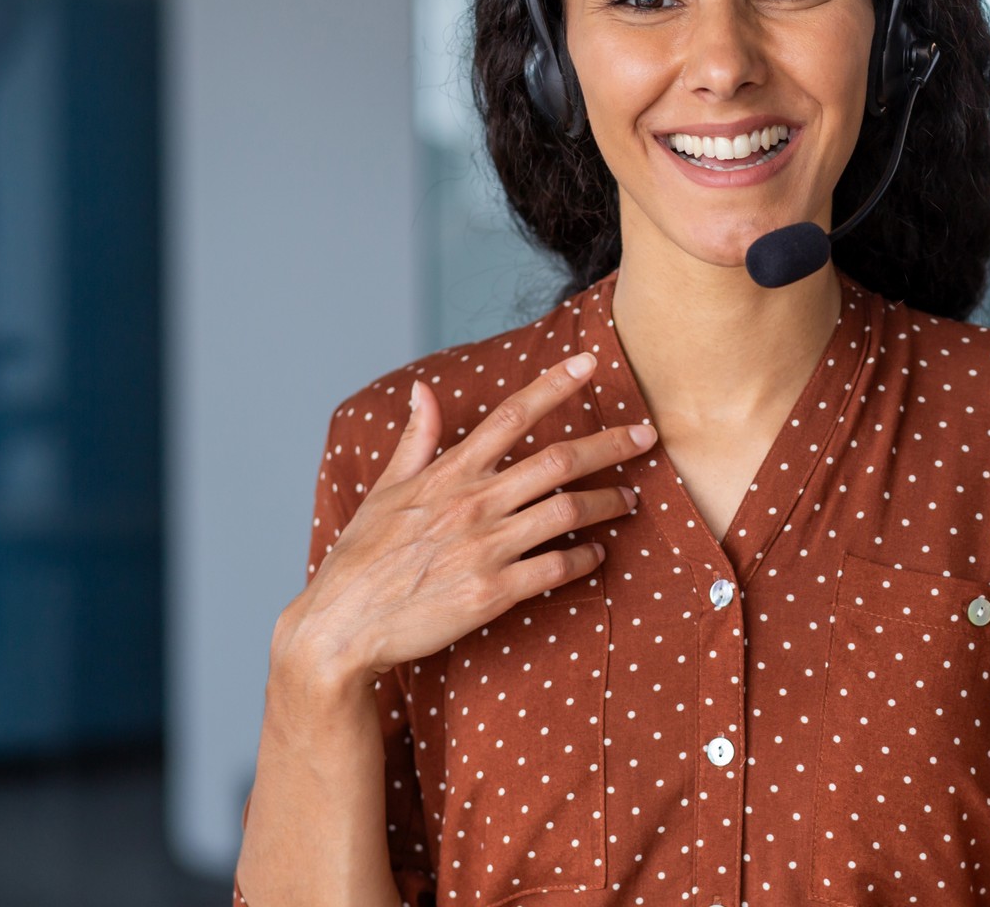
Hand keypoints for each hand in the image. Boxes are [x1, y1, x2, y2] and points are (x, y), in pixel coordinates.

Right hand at [275, 351, 656, 684]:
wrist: (341, 627)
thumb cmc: (361, 558)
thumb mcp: (384, 491)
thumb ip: (416, 440)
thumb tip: (423, 391)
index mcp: (448, 474)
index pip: (512, 415)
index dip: (554, 384)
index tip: (591, 363)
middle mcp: (472, 503)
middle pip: (559, 460)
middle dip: (611, 443)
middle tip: (648, 436)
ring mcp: (484, 548)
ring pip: (567, 511)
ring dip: (608, 502)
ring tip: (630, 499)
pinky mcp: (492, 592)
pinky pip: (556, 566)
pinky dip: (585, 557)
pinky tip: (597, 553)